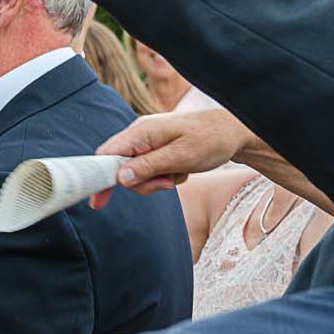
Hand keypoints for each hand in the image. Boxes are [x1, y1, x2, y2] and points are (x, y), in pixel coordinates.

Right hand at [91, 109, 250, 206]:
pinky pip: (150, 170)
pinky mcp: (156, 149)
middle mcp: (140, 135)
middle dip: (142, 183)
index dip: (100, 179)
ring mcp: (148, 142)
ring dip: (155, 181)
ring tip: (178, 174)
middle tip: (166, 183)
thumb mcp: (181, 157)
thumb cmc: (211, 139)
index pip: (106, 155)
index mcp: (140, 132)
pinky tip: (181, 170)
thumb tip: (120, 178)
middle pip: (121, 169)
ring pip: (136, 173)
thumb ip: (148, 167)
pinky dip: (164, 176)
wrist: (235, 131)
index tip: (98, 202)